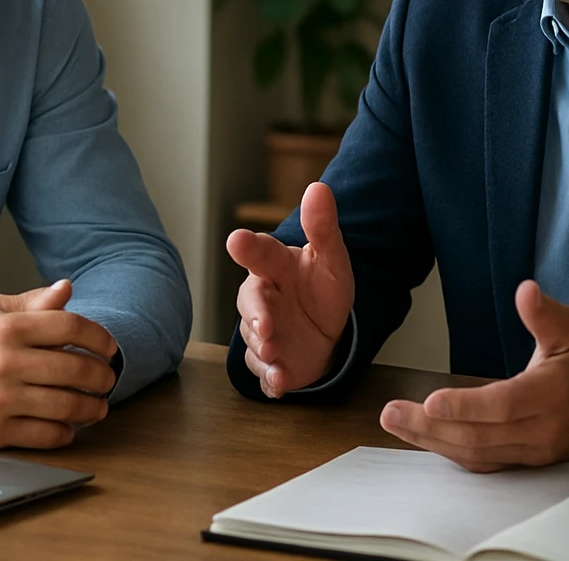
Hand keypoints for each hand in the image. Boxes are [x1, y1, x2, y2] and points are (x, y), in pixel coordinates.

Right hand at [0, 279, 118, 449]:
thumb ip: (33, 302)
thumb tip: (67, 288)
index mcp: (8, 329)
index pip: (70, 327)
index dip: (99, 337)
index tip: (110, 347)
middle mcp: (5, 363)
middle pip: (75, 369)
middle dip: (102, 376)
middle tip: (108, 380)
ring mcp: (0, 400)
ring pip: (66, 406)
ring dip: (92, 407)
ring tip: (98, 405)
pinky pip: (46, 435)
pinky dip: (66, 432)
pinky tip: (70, 426)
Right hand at [226, 182, 354, 396]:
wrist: (329, 332)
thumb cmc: (322, 288)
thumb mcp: (331, 258)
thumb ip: (323, 226)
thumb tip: (318, 187)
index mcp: (275, 267)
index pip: (260, 253)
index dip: (248, 247)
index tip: (237, 240)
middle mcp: (263, 299)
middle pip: (251, 303)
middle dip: (256, 315)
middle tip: (266, 326)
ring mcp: (264, 333)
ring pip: (255, 340)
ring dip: (263, 350)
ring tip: (276, 356)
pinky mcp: (271, 363)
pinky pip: (264, 372)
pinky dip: (270, 379)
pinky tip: (280, 383)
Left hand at [379, 280, 568, 471]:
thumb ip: (545, 314)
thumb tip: (525, 290)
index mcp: (551, 395)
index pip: (504, 406)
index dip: (466, 407)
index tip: (430, 400)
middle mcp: (539, 430)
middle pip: (479, 436)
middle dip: (430, 427)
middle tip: (390, 413)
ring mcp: (531, 451)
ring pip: (476, 453)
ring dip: (432, 441)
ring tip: (395, 423)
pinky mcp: (524, 462)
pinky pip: (482, 463)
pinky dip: (449, 451)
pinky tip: (422, 437)